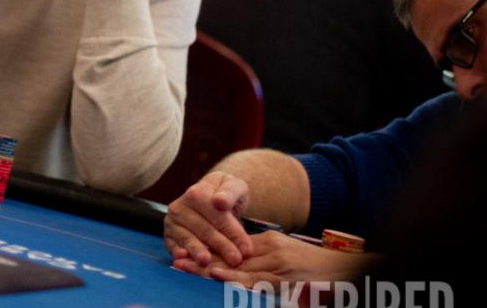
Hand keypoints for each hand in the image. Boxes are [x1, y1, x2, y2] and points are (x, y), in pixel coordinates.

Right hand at [164, 171, 253, 267]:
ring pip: (188, 238)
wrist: (214, 196)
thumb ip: (230, 192)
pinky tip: (183, 259)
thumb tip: (219, 202)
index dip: (232, 232)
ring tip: (208, 262)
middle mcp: (180, 206)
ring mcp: (173, 222)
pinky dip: (177, 252)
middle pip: (204, 229)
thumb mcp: (235, 186)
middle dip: (221, 246)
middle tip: (236, 260)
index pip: (217, 215)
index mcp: (197, 192)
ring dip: (197, 251)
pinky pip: (172, 245)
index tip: (247, 248)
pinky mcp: (169, 235)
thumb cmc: (226, 194)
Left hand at [174, 231, 371, 287]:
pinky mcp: (286, 276)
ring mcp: (277, 263)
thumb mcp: (284, 256)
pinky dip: (238, 279)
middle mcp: (269, 249)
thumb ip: (260, 260)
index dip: (206, 252)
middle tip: (177, 261)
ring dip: (211, 270)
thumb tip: (232, 268)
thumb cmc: (313, 268)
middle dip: (202, 260)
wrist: (345, 272)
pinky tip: (221, 277)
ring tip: (188, 268)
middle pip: (229, 256)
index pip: (229, 248)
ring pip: (238, 267)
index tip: (183, 254)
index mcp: (267, 242)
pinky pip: (257, 280)